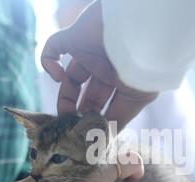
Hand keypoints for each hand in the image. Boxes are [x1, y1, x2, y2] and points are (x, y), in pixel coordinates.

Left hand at [41, 0, 157, 128]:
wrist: (141, 29)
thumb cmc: (146, 65)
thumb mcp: (137, 98)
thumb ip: (121, 117)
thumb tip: (106, 139)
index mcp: (122, 82)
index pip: (106, 104)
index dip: (95, 120)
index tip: (88, 136)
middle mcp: (106, 69)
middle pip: (88, 95)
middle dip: (80, 113)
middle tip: (73, 130)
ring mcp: (90, 53)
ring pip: (70, 79)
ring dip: (65, 97)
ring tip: (64, 114)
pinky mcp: (75, 37)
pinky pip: (53, 48)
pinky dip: (49, 63)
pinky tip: (58, 77)